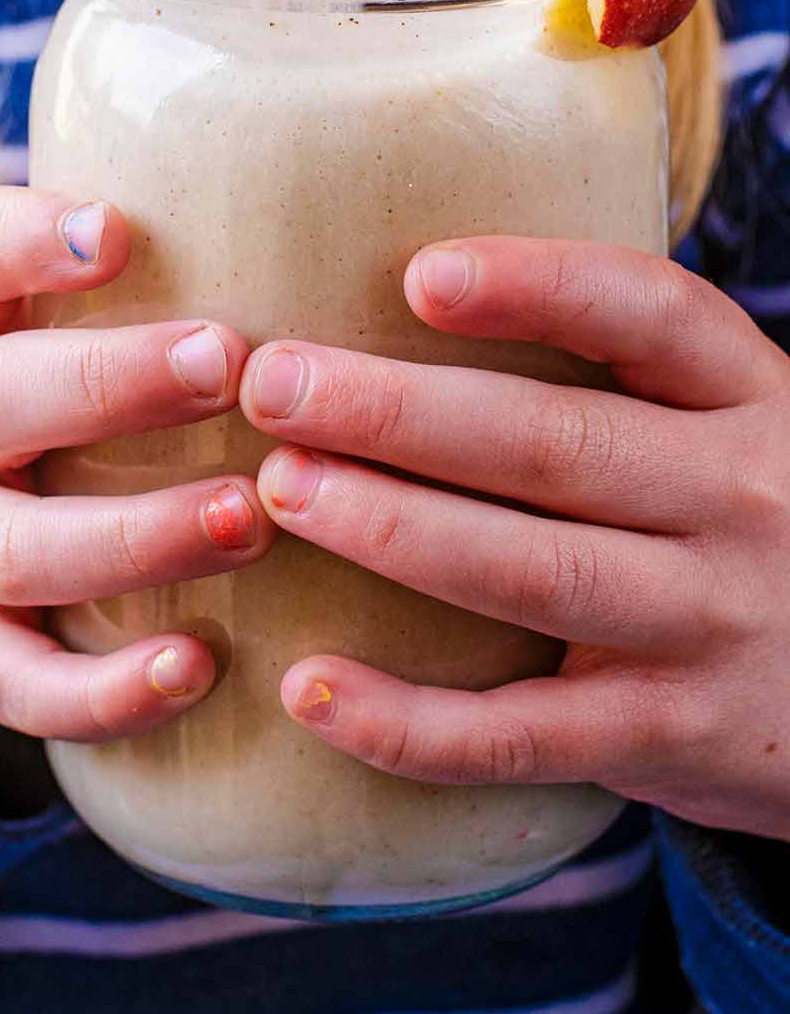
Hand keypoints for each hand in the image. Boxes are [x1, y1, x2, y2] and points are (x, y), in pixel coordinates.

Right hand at [0, 188, 272, 762]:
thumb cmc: (11, 393)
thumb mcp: (14, 314)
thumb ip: (112, 270)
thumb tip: (305, 210)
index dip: (27, 242)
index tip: (117, 229)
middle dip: (108, 385)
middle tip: (226, 363)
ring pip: (14, 551)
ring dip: (135, 537)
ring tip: (247, 519)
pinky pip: (19, 685)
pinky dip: (104, 688)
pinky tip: (194, 666)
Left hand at [239, 238, 789, 840]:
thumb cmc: (762, 523)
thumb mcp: (735, 425)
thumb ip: (628, 376)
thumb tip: (422, 287)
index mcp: (749, 399)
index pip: (650, 314)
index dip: (535, 287)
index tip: (420, 277)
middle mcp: (739, 500)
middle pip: (554, 443)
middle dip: (398, 411)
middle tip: (272, 383)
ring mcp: (709, 623)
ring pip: (530, 572)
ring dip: (391, 530)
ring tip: (278, 491)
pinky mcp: (672, 736)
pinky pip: (523, 734)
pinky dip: (409, 722)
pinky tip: (311, 688)